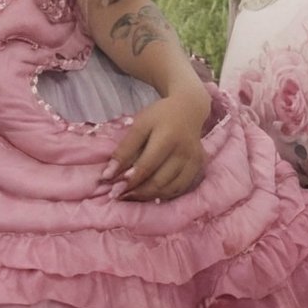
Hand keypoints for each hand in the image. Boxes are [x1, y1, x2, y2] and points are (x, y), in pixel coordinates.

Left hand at [100, 85, 209, 201]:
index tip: (114, 189)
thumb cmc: (159, 116)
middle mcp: (184, 152)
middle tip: (120, 196)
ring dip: (149, 196)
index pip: (147, 166)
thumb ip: (125, 149)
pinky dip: (163, 195)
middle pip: (159, 181)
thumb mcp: (140, 125)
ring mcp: (194, 162)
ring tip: (131, 196)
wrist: (188, 111)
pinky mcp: (199, 169)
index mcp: (168, 136)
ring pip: (170, 189)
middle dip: (137, 192)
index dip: (130, 180)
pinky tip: (149, 193)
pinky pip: (180, 189)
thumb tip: (109, 174)